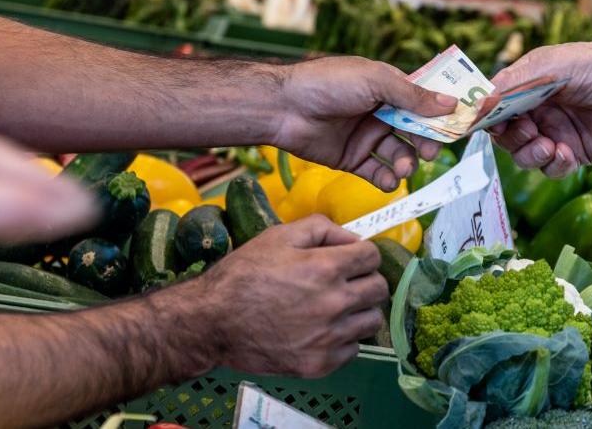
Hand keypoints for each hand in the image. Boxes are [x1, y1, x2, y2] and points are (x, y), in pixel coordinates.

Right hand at [153, 216, 387, 378]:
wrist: (211, 322)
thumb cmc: (243, 274)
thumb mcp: (279, 235)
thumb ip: (321, 228)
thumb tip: (352, 238)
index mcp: (326, 268)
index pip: (372, 257)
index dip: (361, 254)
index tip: (350, 259)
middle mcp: (334, 303)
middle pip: (379, 289)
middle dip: (365, 280)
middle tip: (345, 282)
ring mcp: (328, 337)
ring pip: (371, 321)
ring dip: (359, 311)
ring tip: (335, 308)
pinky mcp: (319, 364)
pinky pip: (353, 349)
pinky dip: (343, 339)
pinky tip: (322, 330)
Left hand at [274, 56, 456, 190]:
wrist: (284, 108)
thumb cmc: (328, 84)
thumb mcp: (375, 81)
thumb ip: (412, 96)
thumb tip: (451, 104)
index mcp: (389, 88)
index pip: (425, 102)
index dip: (442, 114)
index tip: (461, 127)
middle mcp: (381, 112)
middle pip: (416, 131)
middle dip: (427, 142)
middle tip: (430, 152)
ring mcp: (367, 136)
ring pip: (400, 154)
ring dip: (407, 162)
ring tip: (404, 168)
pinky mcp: (352, 159)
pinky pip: (377, 173)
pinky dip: (388, 179)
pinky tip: (390, 180)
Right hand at [489, 42, 591, 175]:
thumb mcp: (555, 65)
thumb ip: (514, 82)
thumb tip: (477, 101)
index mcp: (533, 81)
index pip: (497, 102)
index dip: (487, 114)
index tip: (482, 124)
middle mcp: (542, 107)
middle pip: (506, 132)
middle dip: (510, 136)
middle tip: (526, 132)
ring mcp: (558, 131)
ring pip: (524, 153)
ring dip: (529, 153)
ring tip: (548, 145)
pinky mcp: (575, 154)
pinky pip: (550, 168)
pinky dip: (553, 165)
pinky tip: (566, 154)